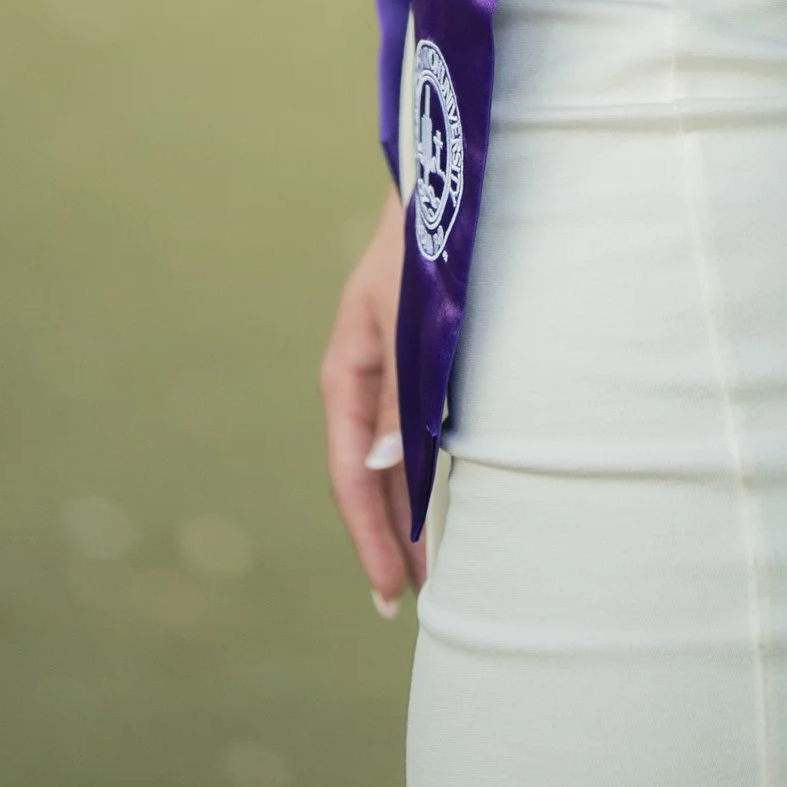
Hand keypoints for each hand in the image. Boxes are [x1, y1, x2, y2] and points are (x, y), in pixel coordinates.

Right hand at [320, 187, 425, 613]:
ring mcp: (385, 372)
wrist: (440, 184)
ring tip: (428, 570)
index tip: (391, 593)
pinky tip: (439, 501)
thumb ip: (398, 391)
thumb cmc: (422, 248)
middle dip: (387, 539)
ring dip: (406, 513)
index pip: (352, 476)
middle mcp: (361, 381)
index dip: (371, 537)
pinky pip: (409, 433)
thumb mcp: (405, 321)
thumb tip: (381, 467)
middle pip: (368, 479)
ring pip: (389, 461)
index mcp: (346, 374)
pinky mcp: (412, 362)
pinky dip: (420, 475)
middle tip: (409, 602)